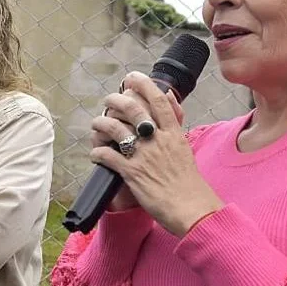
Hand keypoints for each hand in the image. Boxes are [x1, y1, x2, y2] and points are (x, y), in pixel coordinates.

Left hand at [90, 72, 223, 234]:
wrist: (191, 208)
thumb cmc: (188, 182)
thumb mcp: (184, 148)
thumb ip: (174, 126)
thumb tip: (170, 100)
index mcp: (173, 134)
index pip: (158, 101)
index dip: (143, 85)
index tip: (132, 77)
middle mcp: (158, 141)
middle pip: (133, 109)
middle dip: (116, 100)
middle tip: (108, 100)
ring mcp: (144, 156)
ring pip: (116, 129)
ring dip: (101, 123)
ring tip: (96, 124)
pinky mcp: (132, 173)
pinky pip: (108, 156)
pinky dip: (98, 152)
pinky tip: (95, 154)